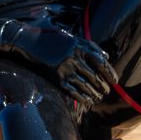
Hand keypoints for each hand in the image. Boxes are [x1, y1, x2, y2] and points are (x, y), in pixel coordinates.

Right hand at [0, 20, 117, 108]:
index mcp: (79, 45)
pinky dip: (83, 98)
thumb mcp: (69, 37)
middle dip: (103, 86)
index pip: (100, 62)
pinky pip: (73, 91)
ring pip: (85, 85)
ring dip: (95, 94)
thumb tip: (105, 56)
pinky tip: (88, 102)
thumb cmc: (49, 38)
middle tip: (107, 92)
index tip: (115, 81)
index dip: (110, 73)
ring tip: (99, 98)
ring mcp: (64, 68)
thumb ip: (88, 45)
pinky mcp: (55, 78)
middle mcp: (73, 57)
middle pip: (95, 76)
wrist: (26, 41)